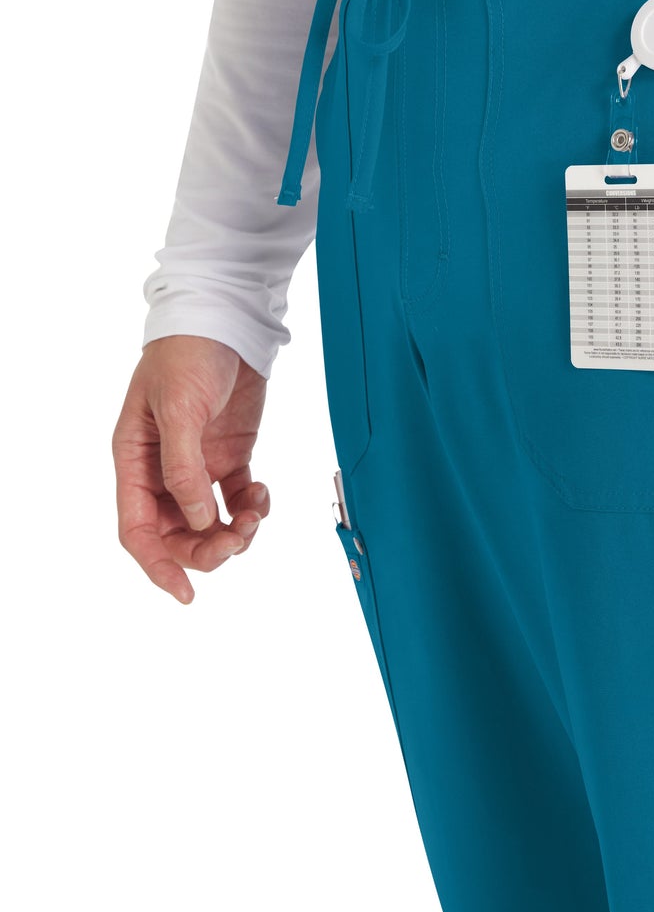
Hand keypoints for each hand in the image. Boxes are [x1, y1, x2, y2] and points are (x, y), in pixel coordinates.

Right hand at [112, 335, 269, 602]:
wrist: (225, 319)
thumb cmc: (188, 354)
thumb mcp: (179, 408)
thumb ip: (183, 468)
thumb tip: (196, 520)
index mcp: (134, 460)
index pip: (137, 529)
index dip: (158, 565)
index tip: (185, 591)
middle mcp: (162, 470)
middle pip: (176, 534)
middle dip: (204, 548)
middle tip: (236, 541)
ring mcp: (198, 464)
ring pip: (209, 522)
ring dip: (233, 531)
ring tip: (255, 515)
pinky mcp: (230, 455)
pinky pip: (237, 499)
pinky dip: (252, 507)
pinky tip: (262, 495)